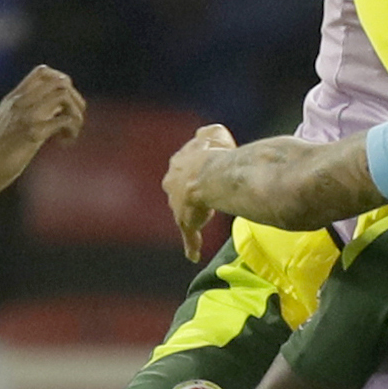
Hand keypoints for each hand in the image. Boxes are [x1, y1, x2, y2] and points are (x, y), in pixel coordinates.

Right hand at [0, 67, 88, 196]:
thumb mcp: (2, 126)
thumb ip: (19, 115)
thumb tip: (41, 115)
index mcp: (13, 99)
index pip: (43, 72)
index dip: (62, 83)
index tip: (63, 105)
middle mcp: (20, 102)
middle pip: (60, 81)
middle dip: (75, 99)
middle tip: (73, 120)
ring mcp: (27, 115)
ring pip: (64, 95)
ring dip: (76, 114)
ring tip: (70, 133)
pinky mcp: (33, 133)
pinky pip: (65, 120)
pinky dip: (72, 130)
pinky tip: (64, 143)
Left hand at [164, 122, 237, 255]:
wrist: (210, 175)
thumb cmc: (215, 154)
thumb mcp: (214, 134)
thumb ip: (208, 134)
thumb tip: (204, 133)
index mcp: (178, 164)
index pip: (182, 169)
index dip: (194, 172)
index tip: (204, 174)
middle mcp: (172, 184)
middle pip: (177, 191)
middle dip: (187, 194)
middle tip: (202, 197)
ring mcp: (176, 205)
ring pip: (181, 213)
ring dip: (191, 215)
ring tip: (203, 218)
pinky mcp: (184, 222)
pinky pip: (189, 236)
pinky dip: (191, 245)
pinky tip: (193, 255)